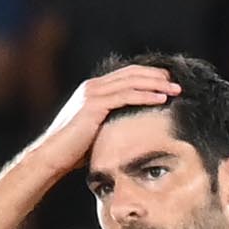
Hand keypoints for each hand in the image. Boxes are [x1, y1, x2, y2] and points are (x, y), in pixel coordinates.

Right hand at [33, 62, 176, 168]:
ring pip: (132, 81)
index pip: (127, 75)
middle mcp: (93, 86)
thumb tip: (129, 127)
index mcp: (94, 89)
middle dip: (157, 76)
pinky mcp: (94, 105)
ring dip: (156, 84)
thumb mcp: (96, 130)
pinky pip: (126, 95)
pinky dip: (146, 95)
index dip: (149, 76)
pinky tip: (161, 98)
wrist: (52, 156)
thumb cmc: (73, 150)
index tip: (168, 82)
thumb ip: (110, 121)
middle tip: (177, 82)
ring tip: (175, 89)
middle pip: (132, 73)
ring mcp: (92, 93)